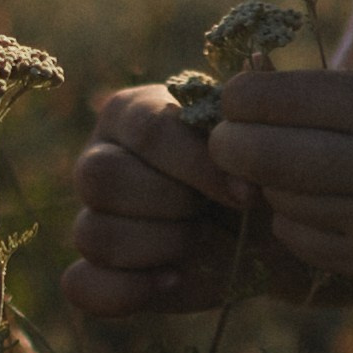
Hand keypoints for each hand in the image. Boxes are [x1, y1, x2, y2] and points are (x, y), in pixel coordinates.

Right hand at [62, 84, 263, 317]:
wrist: (272, 237)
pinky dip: (125, 290)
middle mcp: (101, 160)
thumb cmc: (261, 176)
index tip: (247, 193)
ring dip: (158, 245)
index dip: (196, 166)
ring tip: (199, 242)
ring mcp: (93, 216)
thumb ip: (253, 107)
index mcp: (134, 114)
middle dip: (170, 204)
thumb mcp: (261, 142)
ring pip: (93, 233)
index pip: (147, 132)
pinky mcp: (98, 270)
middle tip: (214, 214)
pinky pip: (80, 285)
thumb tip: (256, 61)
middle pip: (100, 179)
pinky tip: (173, 278)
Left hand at [207, 67, 352, 307]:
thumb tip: (255, 94)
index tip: (239, 95)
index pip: (282, 99)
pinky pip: (303, 242)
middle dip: (231, 142)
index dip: (242, 95)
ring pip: (278, 202)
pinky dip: (298, 220)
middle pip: (261, 156)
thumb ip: (350, 95)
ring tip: (294, 167)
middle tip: (232, 136)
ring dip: (270, 183)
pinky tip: (322, 205)